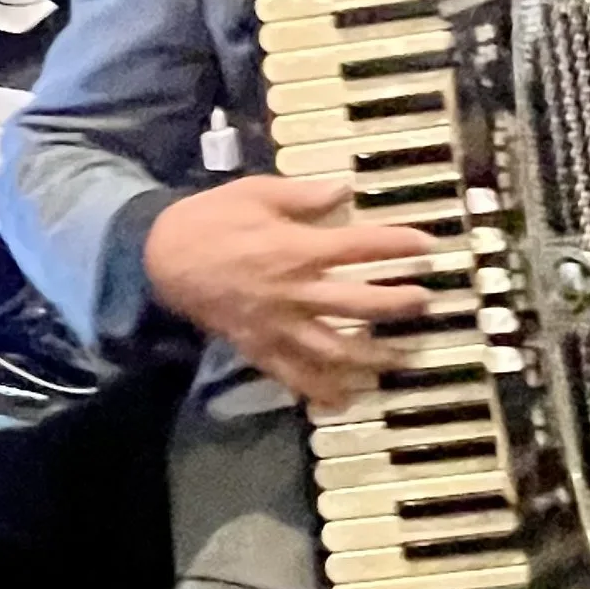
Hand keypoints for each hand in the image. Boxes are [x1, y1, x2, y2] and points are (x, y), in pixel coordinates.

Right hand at [143, 174, 433, 409]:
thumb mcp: (256, 192)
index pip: (361, 248)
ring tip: (402, 356)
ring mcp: (278, 327)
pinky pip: (295, 377)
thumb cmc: (210, 220)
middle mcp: (295, 292)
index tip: (429, 245)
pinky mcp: (260, 349)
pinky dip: (322, 392)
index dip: (399, 245)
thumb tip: (345, 189)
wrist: (160, 259)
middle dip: (397, 304)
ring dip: (374, 356)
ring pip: (336, 350)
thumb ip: (305, 195)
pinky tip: (346, 398)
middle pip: (360, 305)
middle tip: (424, 301)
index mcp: (297, 249)